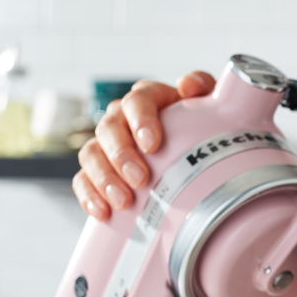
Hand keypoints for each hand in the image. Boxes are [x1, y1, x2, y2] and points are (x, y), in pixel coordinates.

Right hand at [72, 71, 215, 220]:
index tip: (152, 144)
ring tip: (123, 201)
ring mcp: (108, 145)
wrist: (201, 156)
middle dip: (121, 156)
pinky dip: (89, 195)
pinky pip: (83, 179)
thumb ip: (204, 87)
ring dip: (104, 178)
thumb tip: (188, 84)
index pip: (137, 100)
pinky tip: (102, 212)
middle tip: (140, 179)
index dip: (141, 120)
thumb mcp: (212, 106)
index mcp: (150, 99)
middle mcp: (123, 119)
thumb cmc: (205, 129)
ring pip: (92, 154)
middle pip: (109, 129)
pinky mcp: (99, 171)